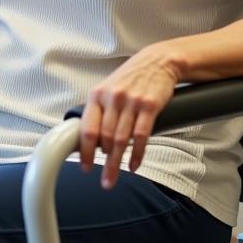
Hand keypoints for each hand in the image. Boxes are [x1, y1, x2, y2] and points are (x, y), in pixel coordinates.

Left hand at [78, 46, 177, 188]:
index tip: (85, 167)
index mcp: (97, 95)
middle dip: (103, 163)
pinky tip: (134, 164)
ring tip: (115, 177)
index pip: (87, 129)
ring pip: (121, 140)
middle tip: (105, 181)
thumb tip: (89, 140)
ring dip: (118, 163)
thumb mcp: (108, 89)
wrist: (157, 61)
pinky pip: (141, 135)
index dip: (85, 151)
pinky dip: (137, 154)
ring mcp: (131, 102)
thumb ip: (99, 112)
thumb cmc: (130, 78)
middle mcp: (112, 99)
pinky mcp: (149, 106)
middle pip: (104, 138)